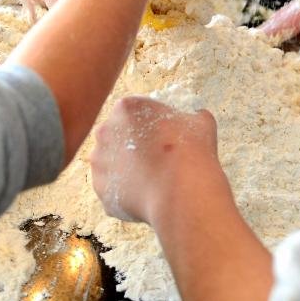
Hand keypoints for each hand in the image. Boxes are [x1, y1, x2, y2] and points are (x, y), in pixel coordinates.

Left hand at [91, 96, 219, 223]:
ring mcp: (99, 162)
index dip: (148, 123)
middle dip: (131, 144)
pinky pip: (113, 188)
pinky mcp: (101, 189)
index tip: (161, 135)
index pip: (132, 112)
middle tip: (154, 156)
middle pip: (117, 135)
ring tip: (152, 177)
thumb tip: (198, 116)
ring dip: (126, 168)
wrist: (181, 191)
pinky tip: (147, 192)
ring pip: (112, 162)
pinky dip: (126, 191)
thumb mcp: (201, 122)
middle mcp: (105, 131)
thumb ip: (194, 115)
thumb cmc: (191, 150)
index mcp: (126, 108)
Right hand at [260, 0, 299, 51]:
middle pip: (281, 20)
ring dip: (281, 31)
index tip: (249, 50)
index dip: (263, 38)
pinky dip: (296, 29)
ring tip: (271, 48)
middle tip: (255, 51)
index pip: (278, 25)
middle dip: (268, 35)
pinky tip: (299, 39)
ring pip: (292, 18)